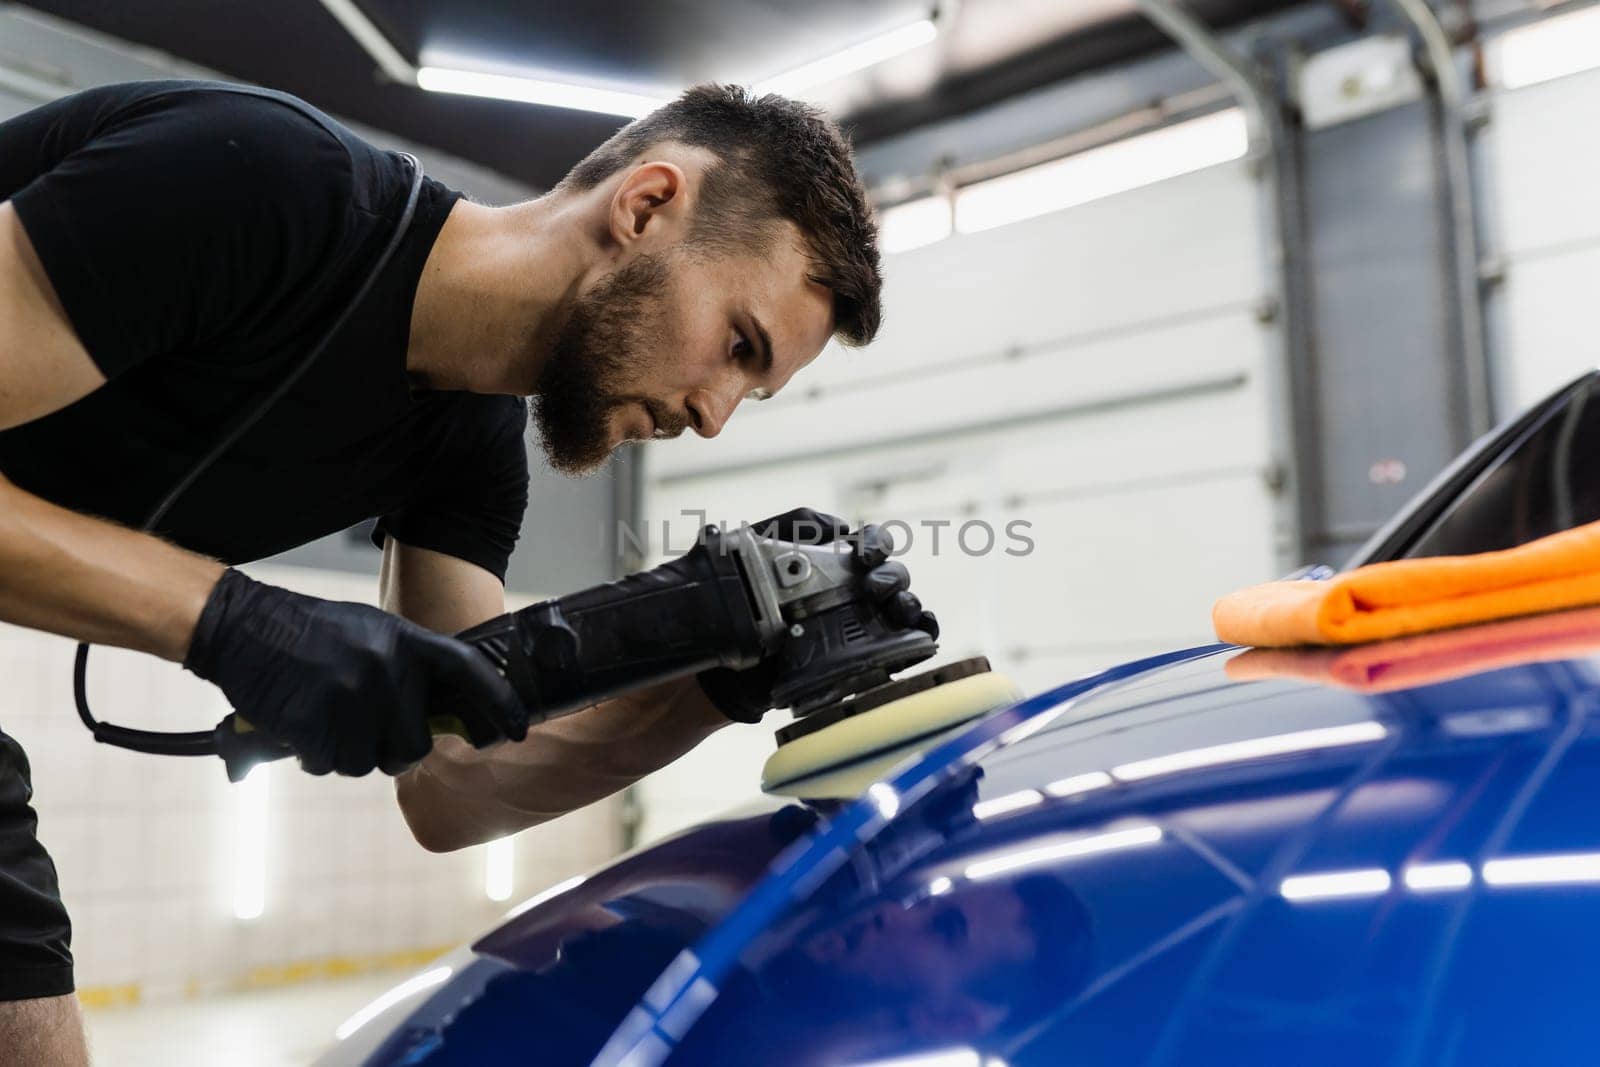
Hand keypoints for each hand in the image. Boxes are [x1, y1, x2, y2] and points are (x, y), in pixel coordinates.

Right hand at [184, 569, 527, 775]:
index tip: (519, 730)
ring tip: (326, 719)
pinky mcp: (313, 724)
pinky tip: (303, 727)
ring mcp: (349, 698)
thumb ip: (407, 667)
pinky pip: (328, 764)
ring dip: (347, 754)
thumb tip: (440, 715)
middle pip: (414, 746)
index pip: (469, 671)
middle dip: (392, 749)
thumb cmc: (310, 633)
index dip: (499, 703)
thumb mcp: (371, 632)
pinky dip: (315, 756)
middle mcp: (385, 670)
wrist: (241, 626)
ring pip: (368, 762)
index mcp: (404, 641)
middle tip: (364, 730)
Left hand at [698, 509, 938, 722]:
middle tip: (873, 587)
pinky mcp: (864, 660)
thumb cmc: (743, 605)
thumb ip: (792, 525)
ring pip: (905, 608)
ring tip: (896, 611)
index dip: (876, 543)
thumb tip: (836, 526)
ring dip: (909, 604)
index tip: (862, 554)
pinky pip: (905, 646)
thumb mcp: (754, 550)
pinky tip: (919, 637)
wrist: (727, 667)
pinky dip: (921, 638)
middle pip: (895, 575)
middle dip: (892, 576)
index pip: (872, 545)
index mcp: (836, 565)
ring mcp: (863, 626)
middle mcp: (856, 593)